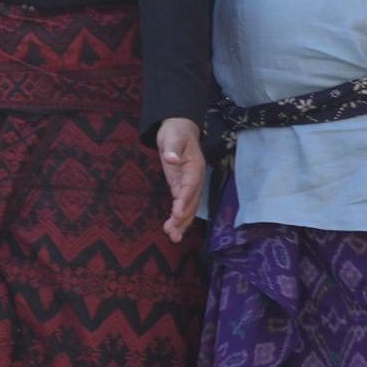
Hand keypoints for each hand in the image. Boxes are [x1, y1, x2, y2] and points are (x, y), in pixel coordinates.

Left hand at [155, 117, 208, 241]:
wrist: (179, 128)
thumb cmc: (176, 131)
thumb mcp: (172, 137)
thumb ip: (172, 148)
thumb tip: (172, 159)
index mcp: (195, 167)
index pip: (190, 187)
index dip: (184, 200)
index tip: (176, 213)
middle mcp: (195, 179)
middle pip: (192, 202)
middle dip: (183, 218)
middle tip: (171, 232)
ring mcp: (189, 184)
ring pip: (189, 207)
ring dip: (181, 222)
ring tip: (172, 237)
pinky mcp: (180, 186)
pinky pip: (182, 204)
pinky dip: (178, 217)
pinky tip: (172, 229)